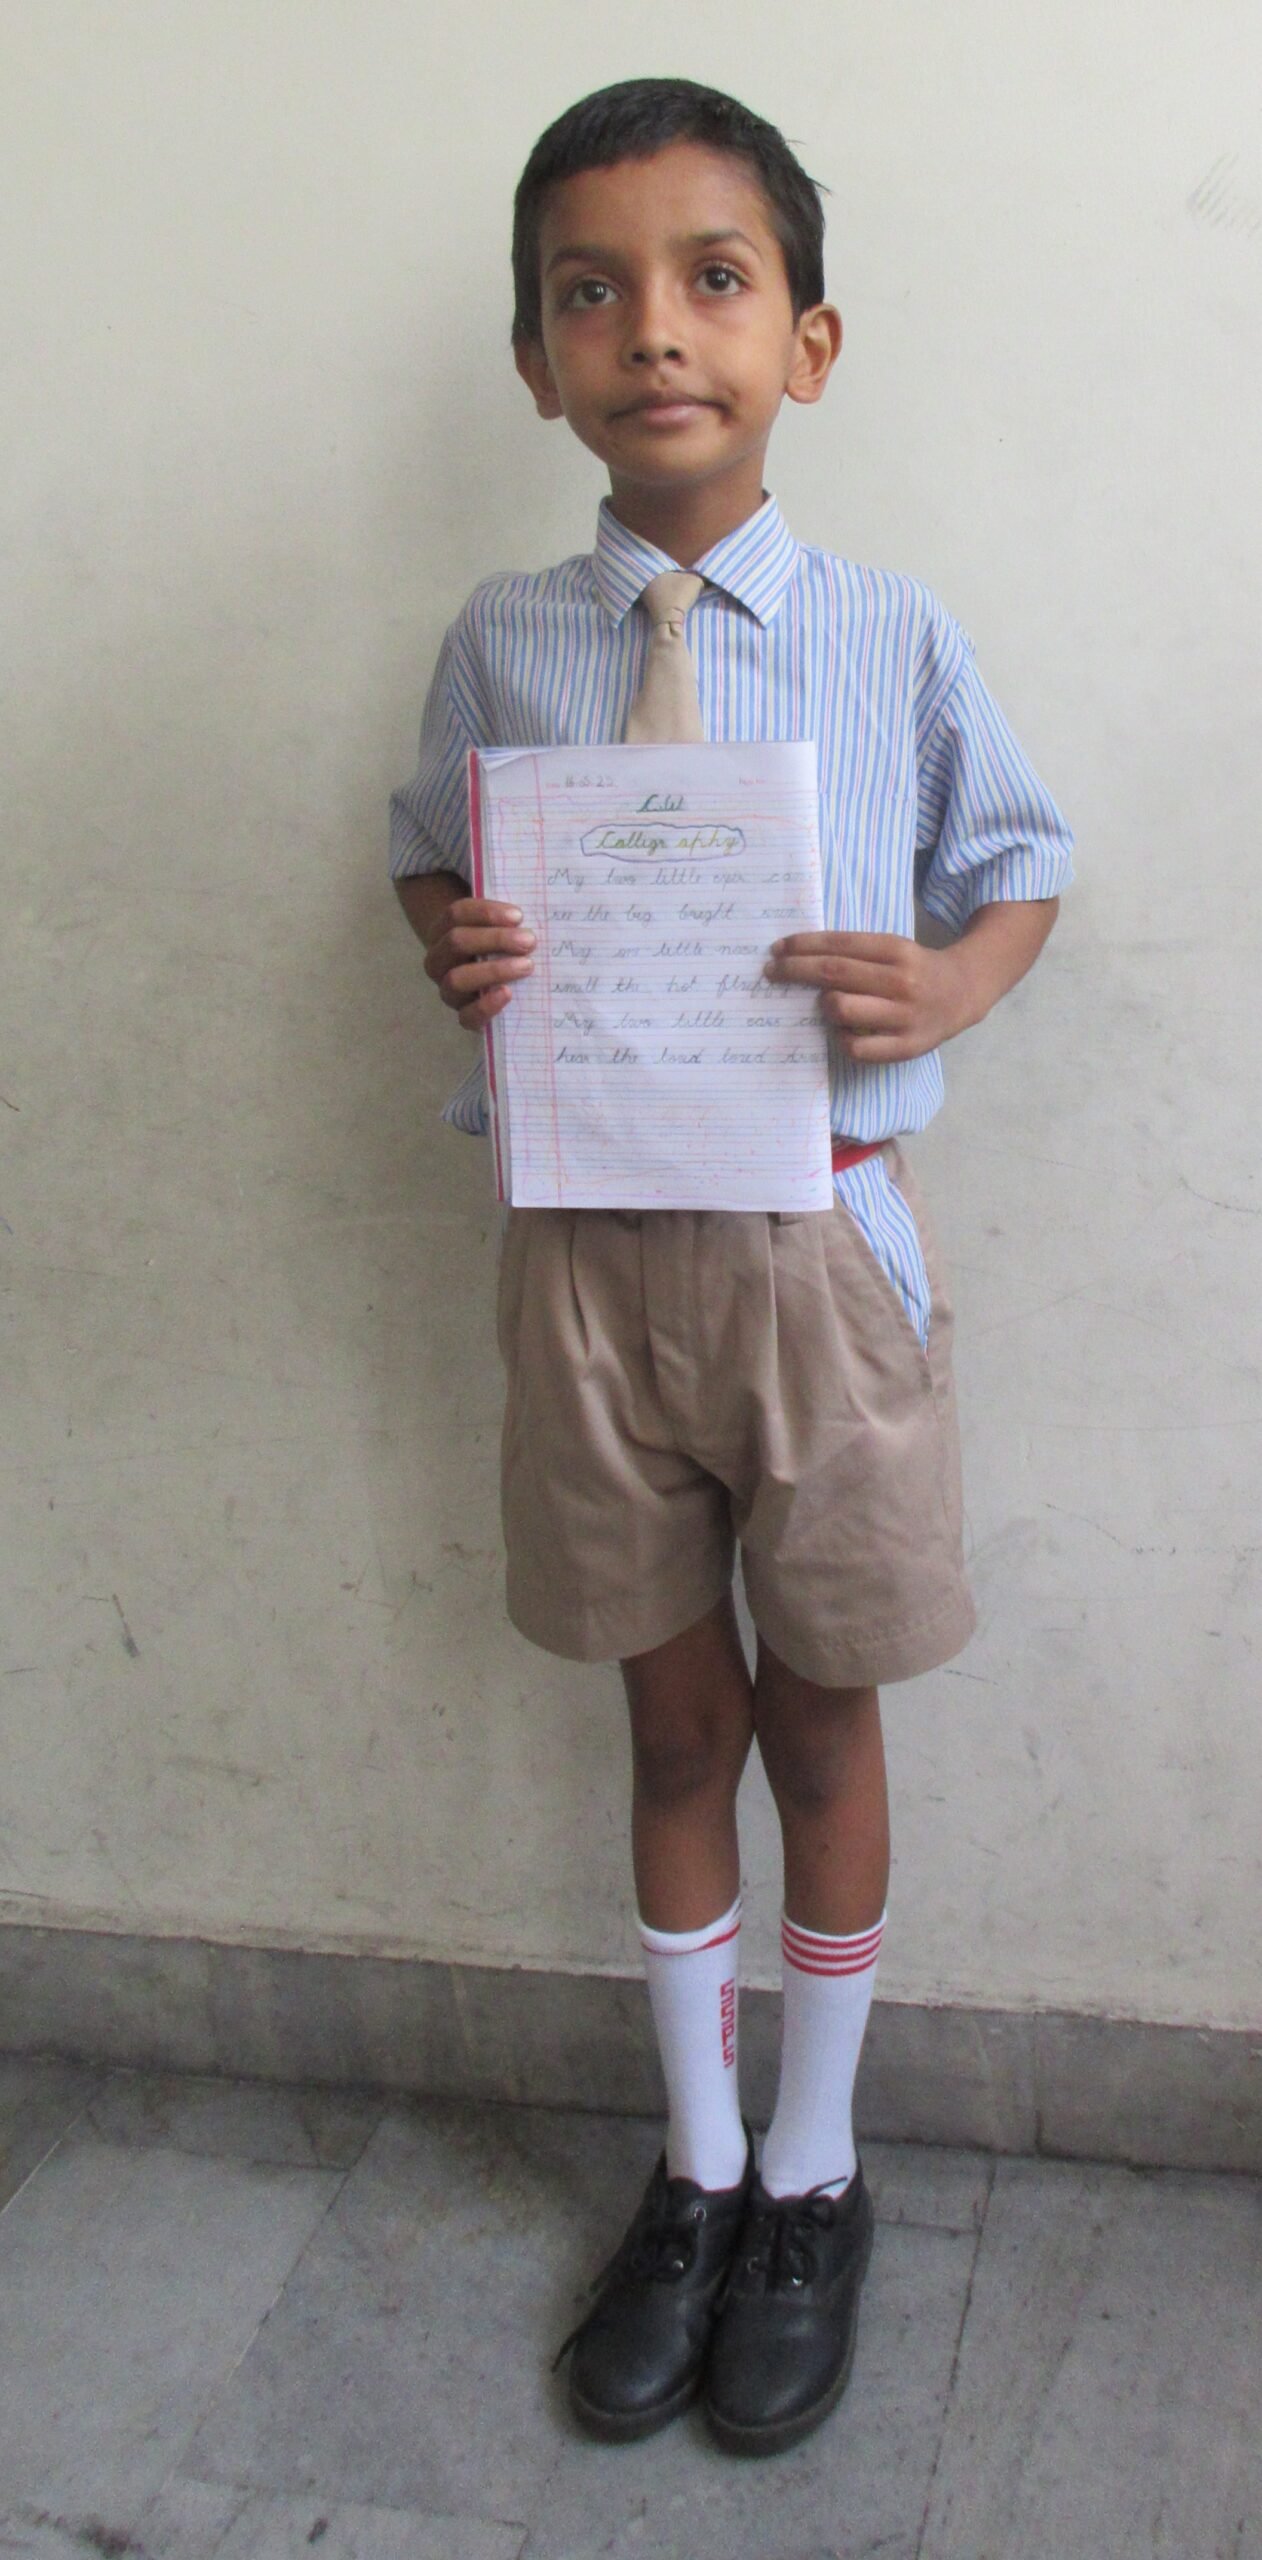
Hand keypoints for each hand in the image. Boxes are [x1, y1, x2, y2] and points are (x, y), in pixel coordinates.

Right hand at [422, 897, 534, 1031]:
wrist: (490, 985)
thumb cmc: (498, 947)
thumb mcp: (499, 927)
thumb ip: (507, 918)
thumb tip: (526, 913)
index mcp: (442, 930)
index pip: (456, 914)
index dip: (486, 912)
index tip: (518, 916)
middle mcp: (438, 960)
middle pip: (456, 942)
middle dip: (496, 939)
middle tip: (529, 940)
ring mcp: (448, 990)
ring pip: (457, 979)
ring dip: (493, 970)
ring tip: (526, 966)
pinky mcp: (463, 1016)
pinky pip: (467, 1016)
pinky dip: (486, 1006)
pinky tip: (507, 994)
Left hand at [764, 931, 971, 1063]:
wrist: (963, 993)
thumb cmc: (915, 969)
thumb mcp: (893, 949)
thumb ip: (855, 952)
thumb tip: (800, 957)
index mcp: (896, 950)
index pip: (838, 945)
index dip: (802, 947)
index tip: (777, 949)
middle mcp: (900, 981)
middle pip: (833, 974)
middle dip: (795, 970)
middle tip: (772, 971)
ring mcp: (904, 1016)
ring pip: (841, 1009)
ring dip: (823, 1005)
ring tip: (824, 1004)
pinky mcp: (906, 1046)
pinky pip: (856, 1048)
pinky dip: (840, 1039)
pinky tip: (840, 1031)